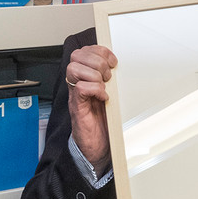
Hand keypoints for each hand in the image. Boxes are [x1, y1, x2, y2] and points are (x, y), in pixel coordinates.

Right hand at [65, 45, 117, 173]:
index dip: (100, 51)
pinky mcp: (77, 107)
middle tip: (108, 76)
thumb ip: (112, 81)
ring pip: (74, 68)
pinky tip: (104, 98)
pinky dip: (95, 90)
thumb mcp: (111, 95)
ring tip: (104, 86)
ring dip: (94, 74)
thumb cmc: (104, 122)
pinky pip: (80, 88)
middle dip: (97, 61)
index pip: (85, 51)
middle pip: (77, 55)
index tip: (113, 62)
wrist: (98, 147)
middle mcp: (78, 83)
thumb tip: (122, 67)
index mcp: (86, 77)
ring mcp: (76, 95)